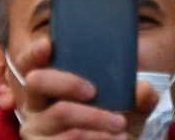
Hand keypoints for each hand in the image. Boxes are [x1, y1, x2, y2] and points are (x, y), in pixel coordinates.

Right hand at [17, 38, 160, 139]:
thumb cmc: (111, 127)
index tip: (49, 44)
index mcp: (50, 86)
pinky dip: (95, 138)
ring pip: (60, 112)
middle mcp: (34, 105)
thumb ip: (138, 98)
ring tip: (121, 125)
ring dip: (95, 118)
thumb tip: (144, 89)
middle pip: (37, 81)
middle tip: (93, 90)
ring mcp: (35, 129)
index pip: (30, 62)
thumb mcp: (127, 110)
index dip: (35, 51)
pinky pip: (66, 139)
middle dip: (68, 81)